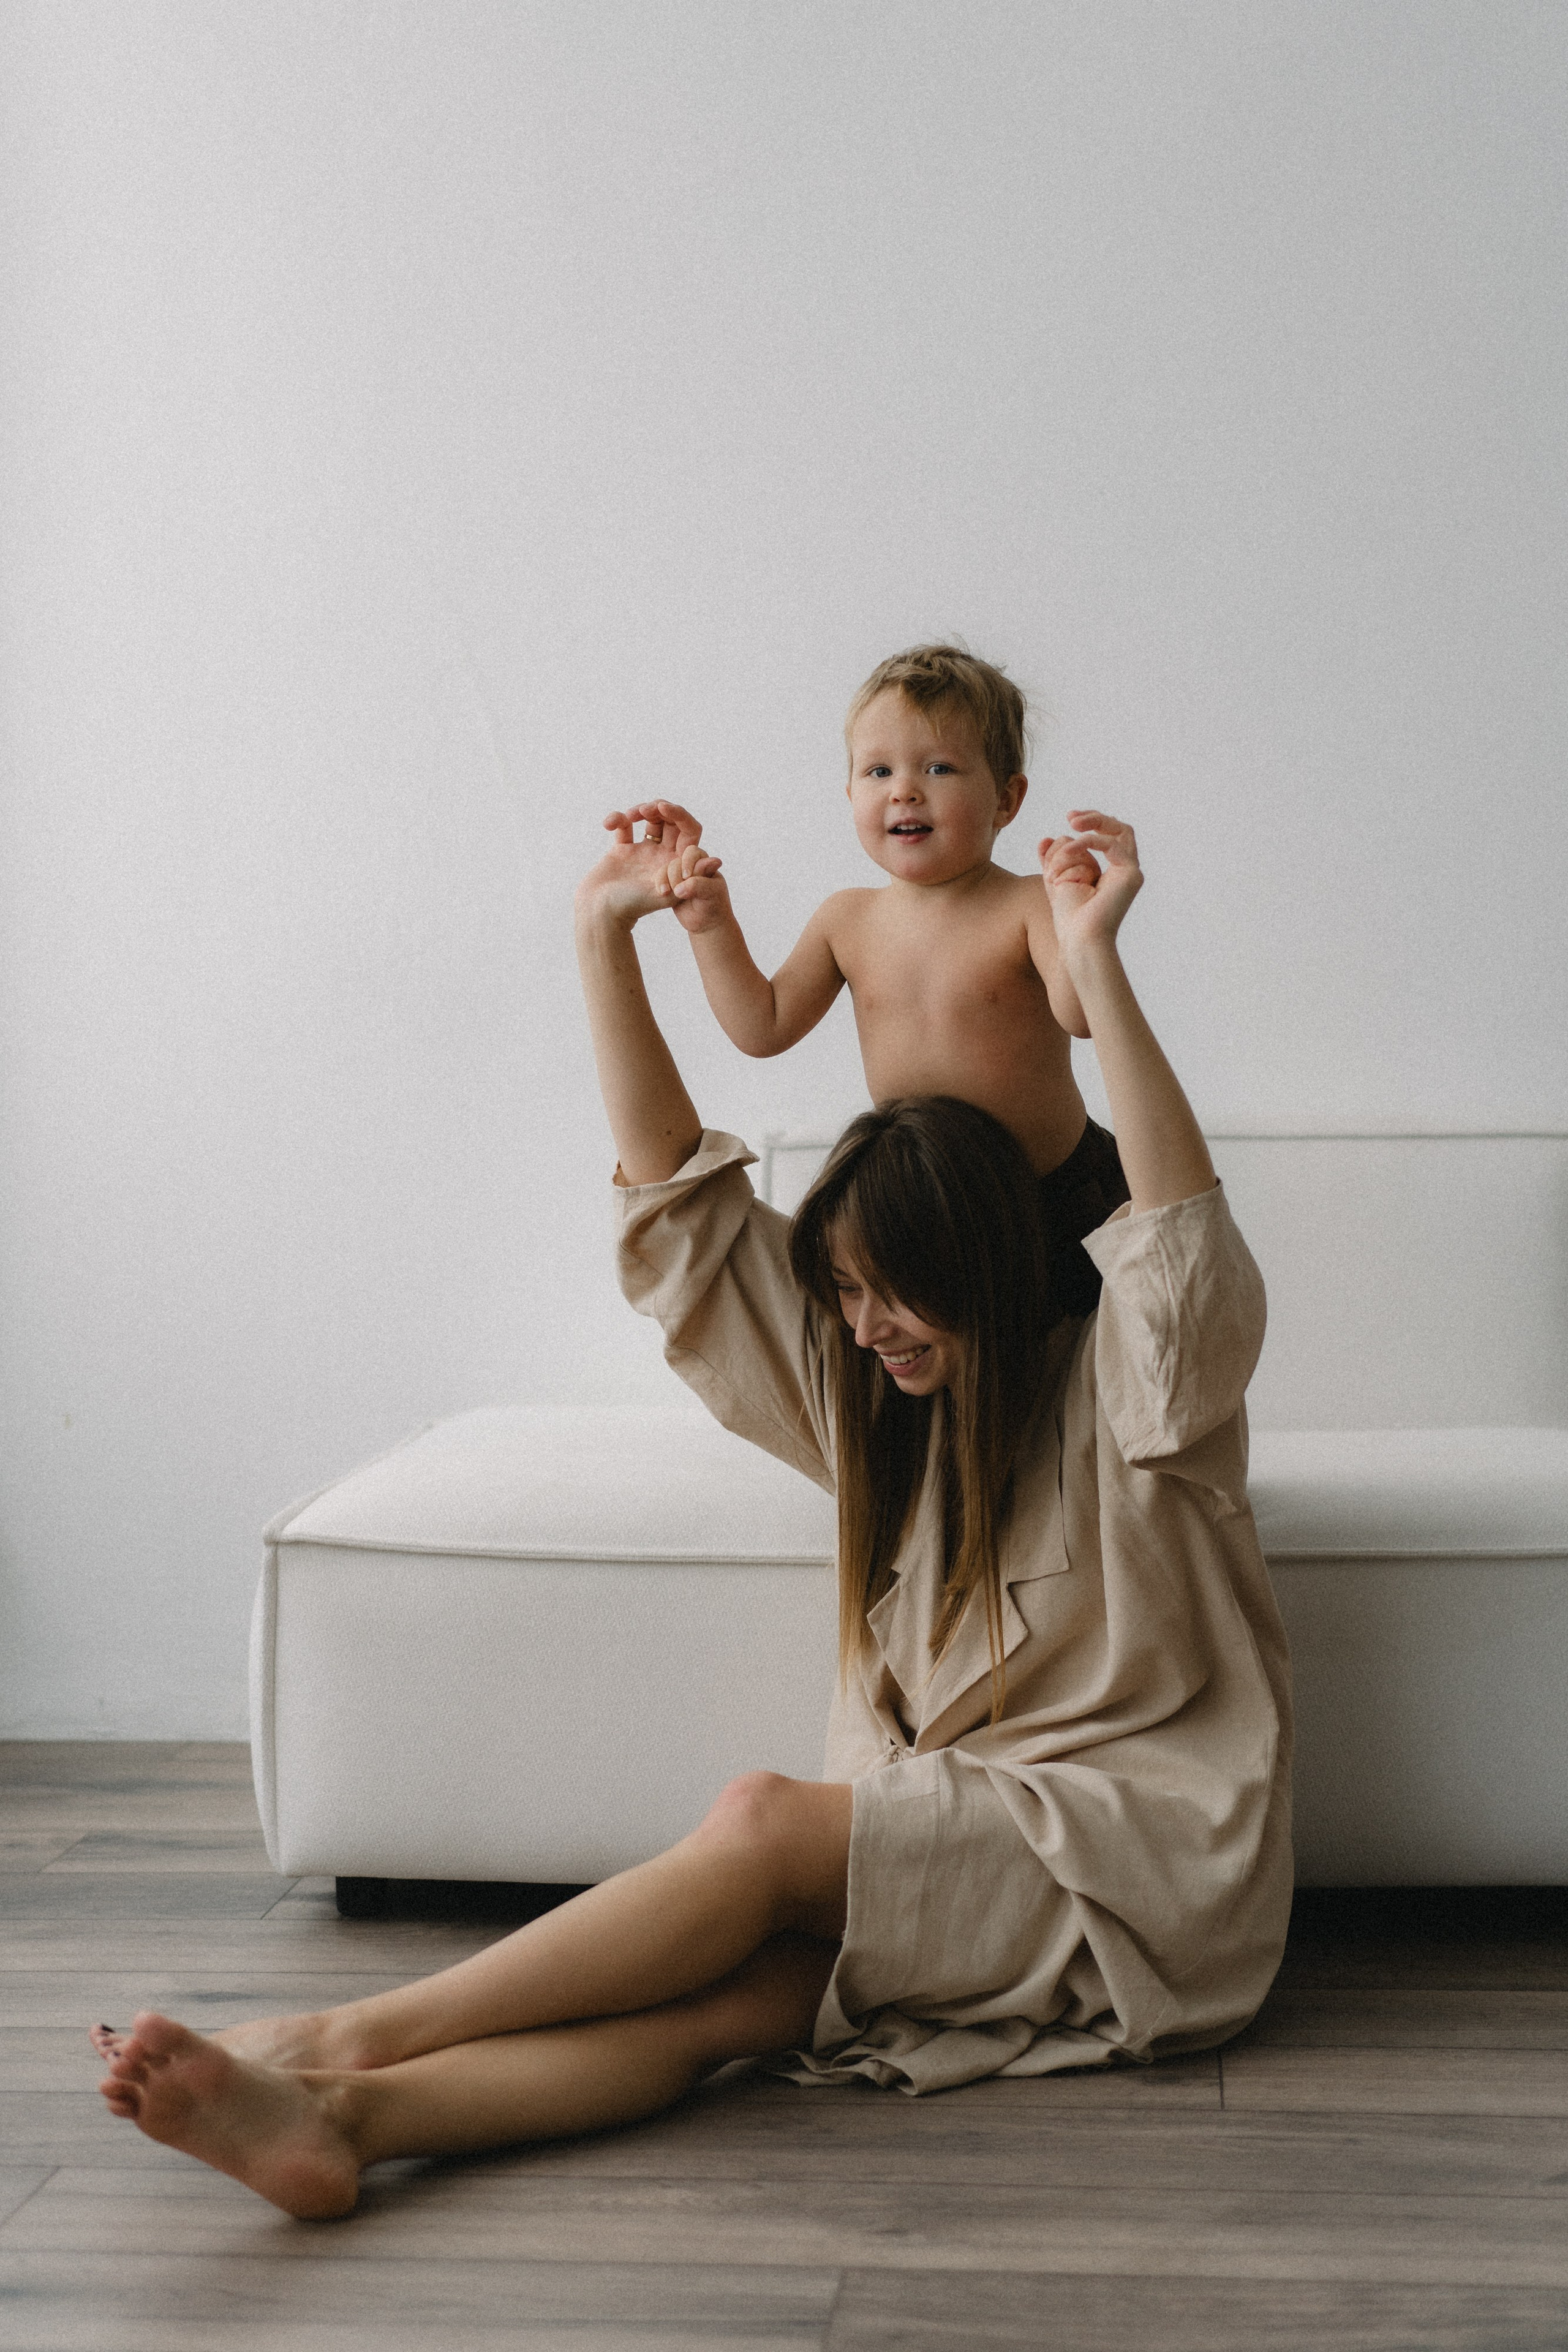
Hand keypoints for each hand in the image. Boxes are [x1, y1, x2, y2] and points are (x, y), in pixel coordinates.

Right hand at [575, 802, 709, 927]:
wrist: (601, 912)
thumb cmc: (633, 905)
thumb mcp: (668, 895)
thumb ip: (693, 878)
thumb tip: (717, 861)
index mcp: (677, 863)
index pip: (688, 831)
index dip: (680, 815)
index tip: (663, 808)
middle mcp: (663, 856)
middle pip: (669, 821)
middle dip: (659, 808)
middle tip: (645, 809)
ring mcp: (643, 852)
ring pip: (648, 819)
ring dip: (641, 810)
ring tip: (630, 815)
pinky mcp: (622, 851)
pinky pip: (624, 827)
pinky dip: (617, 820)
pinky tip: (609, 824)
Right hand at [664, 840, 731, 934]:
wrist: (706, 923)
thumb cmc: (714, 905)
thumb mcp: (711, 893)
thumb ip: (698, 885)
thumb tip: (679, 888)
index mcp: (705, 863)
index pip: (693, 852)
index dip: (687, 861)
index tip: (687, 876)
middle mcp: (692, 866)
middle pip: (677, 861)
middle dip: (676, 875)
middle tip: (680, 891)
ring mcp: (680, 876)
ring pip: (667, 869)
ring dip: (666, 880)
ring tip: (668, 893)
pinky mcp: (671, 885)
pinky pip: (661, 878)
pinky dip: (661, 884)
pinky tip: (663, 893)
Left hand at [1038, 811, 1142, 956]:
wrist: (1080, 939)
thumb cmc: (1070, 919)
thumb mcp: (1056, 880)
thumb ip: (1052, 859)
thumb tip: (1045, 838)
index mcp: (1113, 872)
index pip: (1110, 836)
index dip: (1092, 822)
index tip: (1069, 818)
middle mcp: (1126, 871)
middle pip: (1121, 829)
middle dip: (1095, 817)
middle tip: (1070, 817)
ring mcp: (1132, 873)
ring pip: (1122, 831)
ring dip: (1092, 825)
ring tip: (1070, 826)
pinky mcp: (1132, 875)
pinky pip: (1111, 845)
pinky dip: (1087, 843)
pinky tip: (1068, 852)